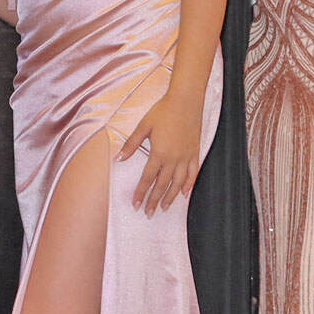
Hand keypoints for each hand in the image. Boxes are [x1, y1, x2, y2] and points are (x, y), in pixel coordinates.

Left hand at [119, 89, 203, 216]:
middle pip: (162, 185)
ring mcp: (185, 157)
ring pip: (178, 183)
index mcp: (158, 153)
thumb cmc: (163, 111)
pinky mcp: (195, 152)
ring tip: (164, 208)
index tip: (136, 204)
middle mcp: (173, 158)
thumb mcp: (144, 126)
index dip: (141, 193)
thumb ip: (131, 144)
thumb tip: (119, 158)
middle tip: (149, 213)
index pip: (147, 178)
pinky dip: (189, 184)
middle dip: (154, 200)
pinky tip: (184, 193)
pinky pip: (193, 173)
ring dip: (171, 197)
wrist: (185, 100)